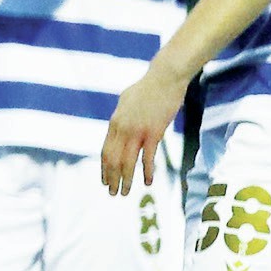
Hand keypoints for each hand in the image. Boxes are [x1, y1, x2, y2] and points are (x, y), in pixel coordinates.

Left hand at [101, 67, 187, 195]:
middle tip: (112, 193)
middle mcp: (122, 129)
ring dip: (126, 180)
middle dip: (112, 179)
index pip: (106, 151)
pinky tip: (148, 182)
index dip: (105, 168)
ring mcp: (137, 132)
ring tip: (125, 193)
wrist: (165, 77)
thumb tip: (116, 128)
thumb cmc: (148, 88)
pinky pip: (148, 157)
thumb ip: (120, 118)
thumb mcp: (125, 101)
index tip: (105, 180)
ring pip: (128, 162)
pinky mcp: (154, 132)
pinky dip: (147, 171)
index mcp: (115, 122)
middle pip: (113, 160)